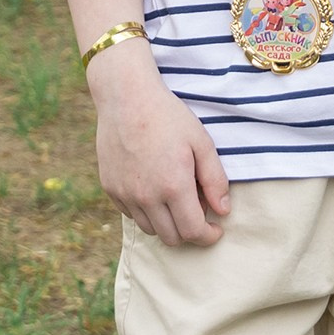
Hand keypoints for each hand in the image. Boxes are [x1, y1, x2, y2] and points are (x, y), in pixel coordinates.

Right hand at [89, 41, 232, 246]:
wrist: (126, 97)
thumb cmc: (168, 116)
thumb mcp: (201, 142)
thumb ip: (215, 180)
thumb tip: (223, 211)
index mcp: (173, 186)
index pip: (193, 232)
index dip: (208, 237)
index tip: (216, 229)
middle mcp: (146, 196)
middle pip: (171, 238)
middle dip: (189, 232)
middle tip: (198, 213)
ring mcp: (125, 193)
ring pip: (150, 229)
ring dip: (166, 223)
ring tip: (176, 200)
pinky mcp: (110, 188)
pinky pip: (131, 214)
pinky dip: (146, 211)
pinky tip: (154, 189)